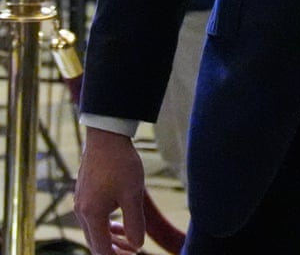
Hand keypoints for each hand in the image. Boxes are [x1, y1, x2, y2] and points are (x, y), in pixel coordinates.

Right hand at [74, 128, 145, 254]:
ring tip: (130, 243)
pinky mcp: (85, 194)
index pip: (100, 249)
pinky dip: (107, 225)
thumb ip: (134, 222)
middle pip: (96, 242)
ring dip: (112, 238)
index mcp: (92, 215)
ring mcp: (81, 202)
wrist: (106, 137)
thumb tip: (138, 245)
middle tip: (134, 254)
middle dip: (114, 251)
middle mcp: (82, 212)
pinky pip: (94, 218)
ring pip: (95, 230)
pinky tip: (120, 223)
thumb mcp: (133, 194)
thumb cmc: (121, 164)